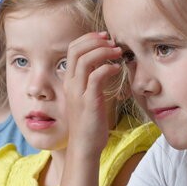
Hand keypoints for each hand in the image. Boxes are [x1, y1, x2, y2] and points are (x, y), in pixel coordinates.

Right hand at [63, 32, 123, 157]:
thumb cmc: (89, 123)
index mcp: (69, 81)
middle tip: (111, 41)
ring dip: (103, 51)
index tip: (103, 38)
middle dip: (95, 41)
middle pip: (76, 50)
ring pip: (85, 60)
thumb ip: (93, 81)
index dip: (87, 39)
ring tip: (117, 52)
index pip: (72, 50)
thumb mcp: (88, 97)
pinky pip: (96, 77)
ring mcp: (78, 92)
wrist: (84, 147)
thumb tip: (105, 66)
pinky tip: (117, 69)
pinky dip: (107, 68)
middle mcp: (70, 84)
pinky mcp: (88, 102)